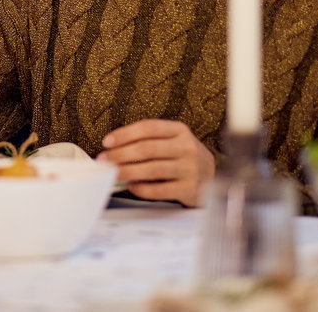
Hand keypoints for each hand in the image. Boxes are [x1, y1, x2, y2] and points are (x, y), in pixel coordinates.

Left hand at [96, 119, 214, 206]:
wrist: (213, 177)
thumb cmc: (183, 156)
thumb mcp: (172, 140)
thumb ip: (148, 139)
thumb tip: (114, 147)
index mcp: (179, 130)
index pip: (148, 127)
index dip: (124, 134)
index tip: (107, 142)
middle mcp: (187, 148)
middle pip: (147, 149)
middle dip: (121, 154)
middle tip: (105, 159)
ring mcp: (190, 169)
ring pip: (152, 169)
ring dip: (127, 171)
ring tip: (114, 173)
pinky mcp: (190, 189)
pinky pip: (160, 190)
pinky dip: (142, 188)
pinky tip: (132, 186)